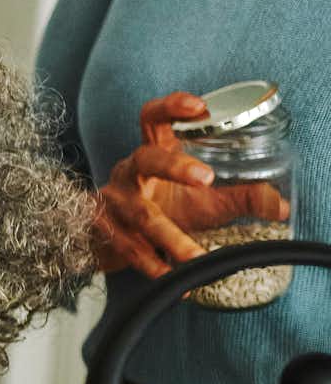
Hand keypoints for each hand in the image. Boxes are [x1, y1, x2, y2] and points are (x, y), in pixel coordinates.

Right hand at [91, 92, 291, 277]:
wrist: (109, 241)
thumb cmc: (163, 210)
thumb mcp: (204, 200)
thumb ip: (242, 198)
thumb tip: (281, 206)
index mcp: (151, 153)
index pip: (153, 118)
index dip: (172, 107)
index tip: (200, 107)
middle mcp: (128, 172)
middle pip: (145, 159)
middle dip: (174, 167)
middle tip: (206, 179)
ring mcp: (112, 202)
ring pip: (141, 215)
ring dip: (170, 237)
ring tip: (196, 256)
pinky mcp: (102, 231)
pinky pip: (128, 247)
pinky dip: (151, 264)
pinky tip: (170, 276)